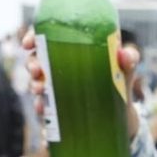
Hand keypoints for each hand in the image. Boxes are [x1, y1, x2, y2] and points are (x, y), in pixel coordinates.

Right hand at [22, 33, 144, 137]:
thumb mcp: (126, 73)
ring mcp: (58, 89)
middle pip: (37, 59)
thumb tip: (125, 55)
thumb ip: (129, 61)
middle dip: (31, 64)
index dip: (34, 37)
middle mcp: (62, 67)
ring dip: (33, 87)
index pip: (48, 37)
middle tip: (37, 71)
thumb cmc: (121, 86)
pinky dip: (42, 117)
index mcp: (74, 50)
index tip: (28, 44)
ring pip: (37, 84)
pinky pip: (45, 112)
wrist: (123, 119)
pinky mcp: (59, 109)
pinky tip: (44, 120)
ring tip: (39, 91)